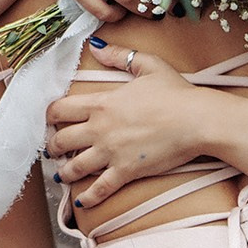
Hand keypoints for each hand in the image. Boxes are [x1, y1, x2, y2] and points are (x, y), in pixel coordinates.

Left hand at [46, 43, 217, 208]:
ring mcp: (111, 152)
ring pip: (74, 167)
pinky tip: (80, 202)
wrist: (198, 120)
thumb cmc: (176, 92)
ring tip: (62, 174)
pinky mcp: (126, 171)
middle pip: (61, 140)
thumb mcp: (147, 65)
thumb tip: (95, 45)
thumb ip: (118, 55)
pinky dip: (87, 198)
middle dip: (52, 146)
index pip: (60, 110)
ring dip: (64, 172)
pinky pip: (100, 189)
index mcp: (102, 102)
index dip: (49, 116)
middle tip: (52, 150)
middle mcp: (100, 128)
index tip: (49, 121)